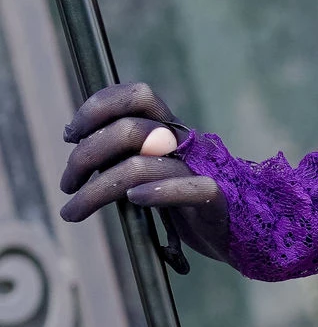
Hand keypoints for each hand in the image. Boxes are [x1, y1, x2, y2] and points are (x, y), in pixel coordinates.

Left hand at [60, 82, 230, 260]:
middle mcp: (184, 143)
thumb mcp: (154, 171)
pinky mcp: (213, 198)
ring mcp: (199, 169)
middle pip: (128, 131)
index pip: (135, 95)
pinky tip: (135, 202)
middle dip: (86, 155)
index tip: (71, 135)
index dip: (98, 106)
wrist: (241, 231)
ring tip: (74, 210)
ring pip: (140, 166)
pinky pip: (183, 188)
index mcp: (170, 130)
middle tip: (67, 183)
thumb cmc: (191, 202)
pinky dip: (155, 193)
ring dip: (98, 190)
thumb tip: (78, 146)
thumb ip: (127, 154)